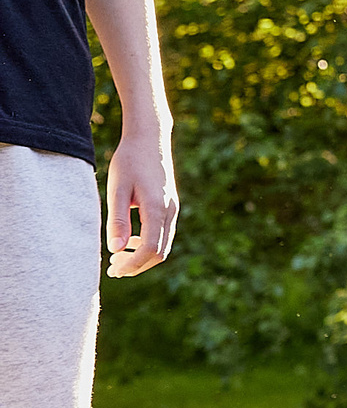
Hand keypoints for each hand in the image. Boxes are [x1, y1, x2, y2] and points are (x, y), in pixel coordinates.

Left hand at [103, 125, 177, 277]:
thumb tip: (115, 250)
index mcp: (157, 208)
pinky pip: (164, 234)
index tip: (112, 270)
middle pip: (160, 252)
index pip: (149, 249)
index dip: (131, 264)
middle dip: (137, 265)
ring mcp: (173, 208)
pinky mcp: (171, 205)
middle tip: (112, 269)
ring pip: (164, 245)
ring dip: (142, 257)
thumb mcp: (117, 189)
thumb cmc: (130, 160)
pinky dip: (148, 245)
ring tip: (117, 257)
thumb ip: (118, 220)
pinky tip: (130, 240)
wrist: (150, 137)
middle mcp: (170, 210)